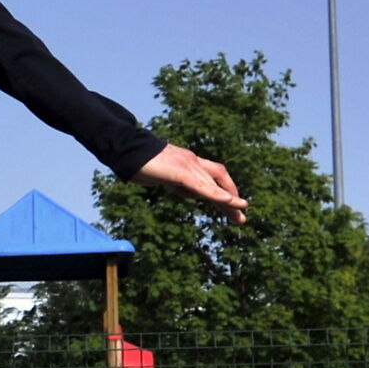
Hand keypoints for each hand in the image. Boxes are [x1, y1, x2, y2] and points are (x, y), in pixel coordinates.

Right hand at [133, 144, 247, 225]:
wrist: (127, 150)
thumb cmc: (139, 163)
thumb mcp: (164, 177)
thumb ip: (179, 184)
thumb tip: (192, 194)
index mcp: (189, 162)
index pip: (213, 175)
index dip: (225, 190)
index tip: (232, 207)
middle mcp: (193, 161)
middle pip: (219, 179)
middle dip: (232, 199)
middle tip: (241, 217)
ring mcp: (188, 164)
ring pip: (213, 184)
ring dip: (229, 200)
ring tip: (240, 214)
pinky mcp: (180, 171)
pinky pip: (202, 185)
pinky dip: (216, 194)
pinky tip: (228, 201)